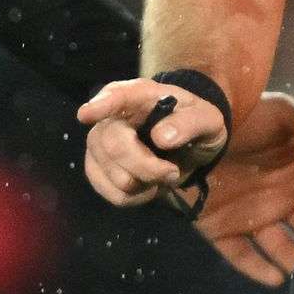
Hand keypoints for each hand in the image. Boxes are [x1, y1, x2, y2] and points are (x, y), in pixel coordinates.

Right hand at [76, 77, 222, 206]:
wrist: (190, 146)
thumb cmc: (194, 124)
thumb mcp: (208, 119)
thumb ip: (190, 123)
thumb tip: (163, 137)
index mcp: (138, 95)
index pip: (116, 96)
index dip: (100, 105)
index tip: (85, 115)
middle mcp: (112, 116)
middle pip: (113, 145)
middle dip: (146, 167)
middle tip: (173, 172)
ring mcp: (100, 143)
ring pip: (111, 174)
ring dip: (143, 184)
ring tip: (161, 176)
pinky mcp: (98, 168)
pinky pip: (110, 192)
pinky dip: (134, 198)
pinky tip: (147, 187)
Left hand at [190, 103, 293, 285]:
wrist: (193, 127)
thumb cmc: (242, 118)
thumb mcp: (283, 114)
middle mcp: (276, 198)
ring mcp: (249, 214)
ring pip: (278, 246)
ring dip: (293, 261)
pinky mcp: (221, 228)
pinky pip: (241, 255)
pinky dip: (257, 268)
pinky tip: (276, 279)